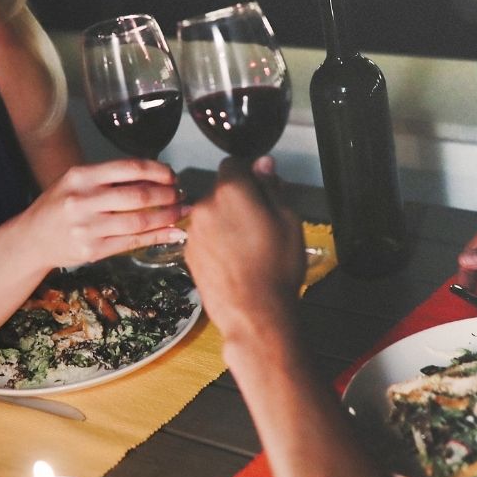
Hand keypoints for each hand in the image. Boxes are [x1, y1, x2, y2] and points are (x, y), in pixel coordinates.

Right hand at [21, 159, 185, 266]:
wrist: (31, 239)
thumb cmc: (59, 205)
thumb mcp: (76, 182)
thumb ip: (109, 178)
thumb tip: (155, 178)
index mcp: (81, 176)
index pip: (129, 168)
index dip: (157, 171)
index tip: (171, 175)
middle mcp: (83, 200)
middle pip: (138, 196)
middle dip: (167, 195)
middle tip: (180, 194)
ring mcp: (88, 228)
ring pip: (139, 221)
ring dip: (167, 216)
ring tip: (181, 211)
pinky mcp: (93, 250)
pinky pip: (133, 242)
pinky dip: (158, 236)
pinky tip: (173, 232)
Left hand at [185, 156, 304, 347]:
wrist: (255, 314)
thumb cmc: (277, 267)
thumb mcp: (288, 220)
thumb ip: (271, 186)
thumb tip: (264, 163)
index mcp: (231, 191)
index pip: (233, 163)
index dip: (249, 174)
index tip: (262, 191)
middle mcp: (205, 205)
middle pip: (221, 190)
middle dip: (239, 199)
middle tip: (262, 224)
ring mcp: (193, 230)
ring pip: (212, 213)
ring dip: (226, 221)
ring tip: (249, 247)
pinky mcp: (188, 253)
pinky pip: (204, 235)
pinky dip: (217, 241)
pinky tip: (235, 260)